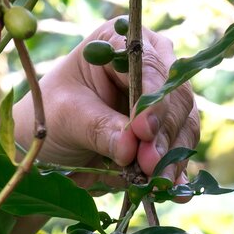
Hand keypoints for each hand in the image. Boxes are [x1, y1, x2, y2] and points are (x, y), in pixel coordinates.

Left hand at [14, 20, 201, 186]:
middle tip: (151, 164)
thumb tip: (130, 147)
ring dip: (173, 155)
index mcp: (118, 42)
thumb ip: (98, 127)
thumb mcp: (65, 117)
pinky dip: (177, 170)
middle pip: (174, 94)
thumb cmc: (50, 117)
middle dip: (164, 132)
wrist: (50, 147)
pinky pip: (181, 147)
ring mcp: (163, 97)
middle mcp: (149, 63)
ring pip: (184, 122)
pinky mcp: (168, 129)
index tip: (144, 131)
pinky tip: (176, 191)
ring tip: (159, 183)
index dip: (151, 98)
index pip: (147, 65)